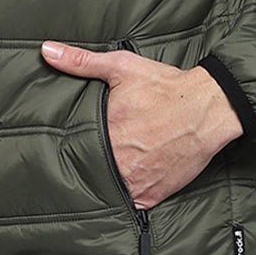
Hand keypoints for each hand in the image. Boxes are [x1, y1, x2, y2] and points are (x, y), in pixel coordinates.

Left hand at [40, 41, 243, 208]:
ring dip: (104, 182)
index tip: (67, 143)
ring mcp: (134, 181)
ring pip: (107, 189)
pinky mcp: (152, 195)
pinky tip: (124, 186)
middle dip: (87, 164)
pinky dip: (126, 196)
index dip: (71, 144)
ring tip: (104, 172)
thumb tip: (47, 51)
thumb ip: (81, 62)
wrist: (208, 109)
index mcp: (104, 131)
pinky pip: (130, 203)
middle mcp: (117, 160)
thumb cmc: (166, 87)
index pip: (73, 145)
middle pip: (89, 169)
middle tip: (88, 157)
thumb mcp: (121, 66)